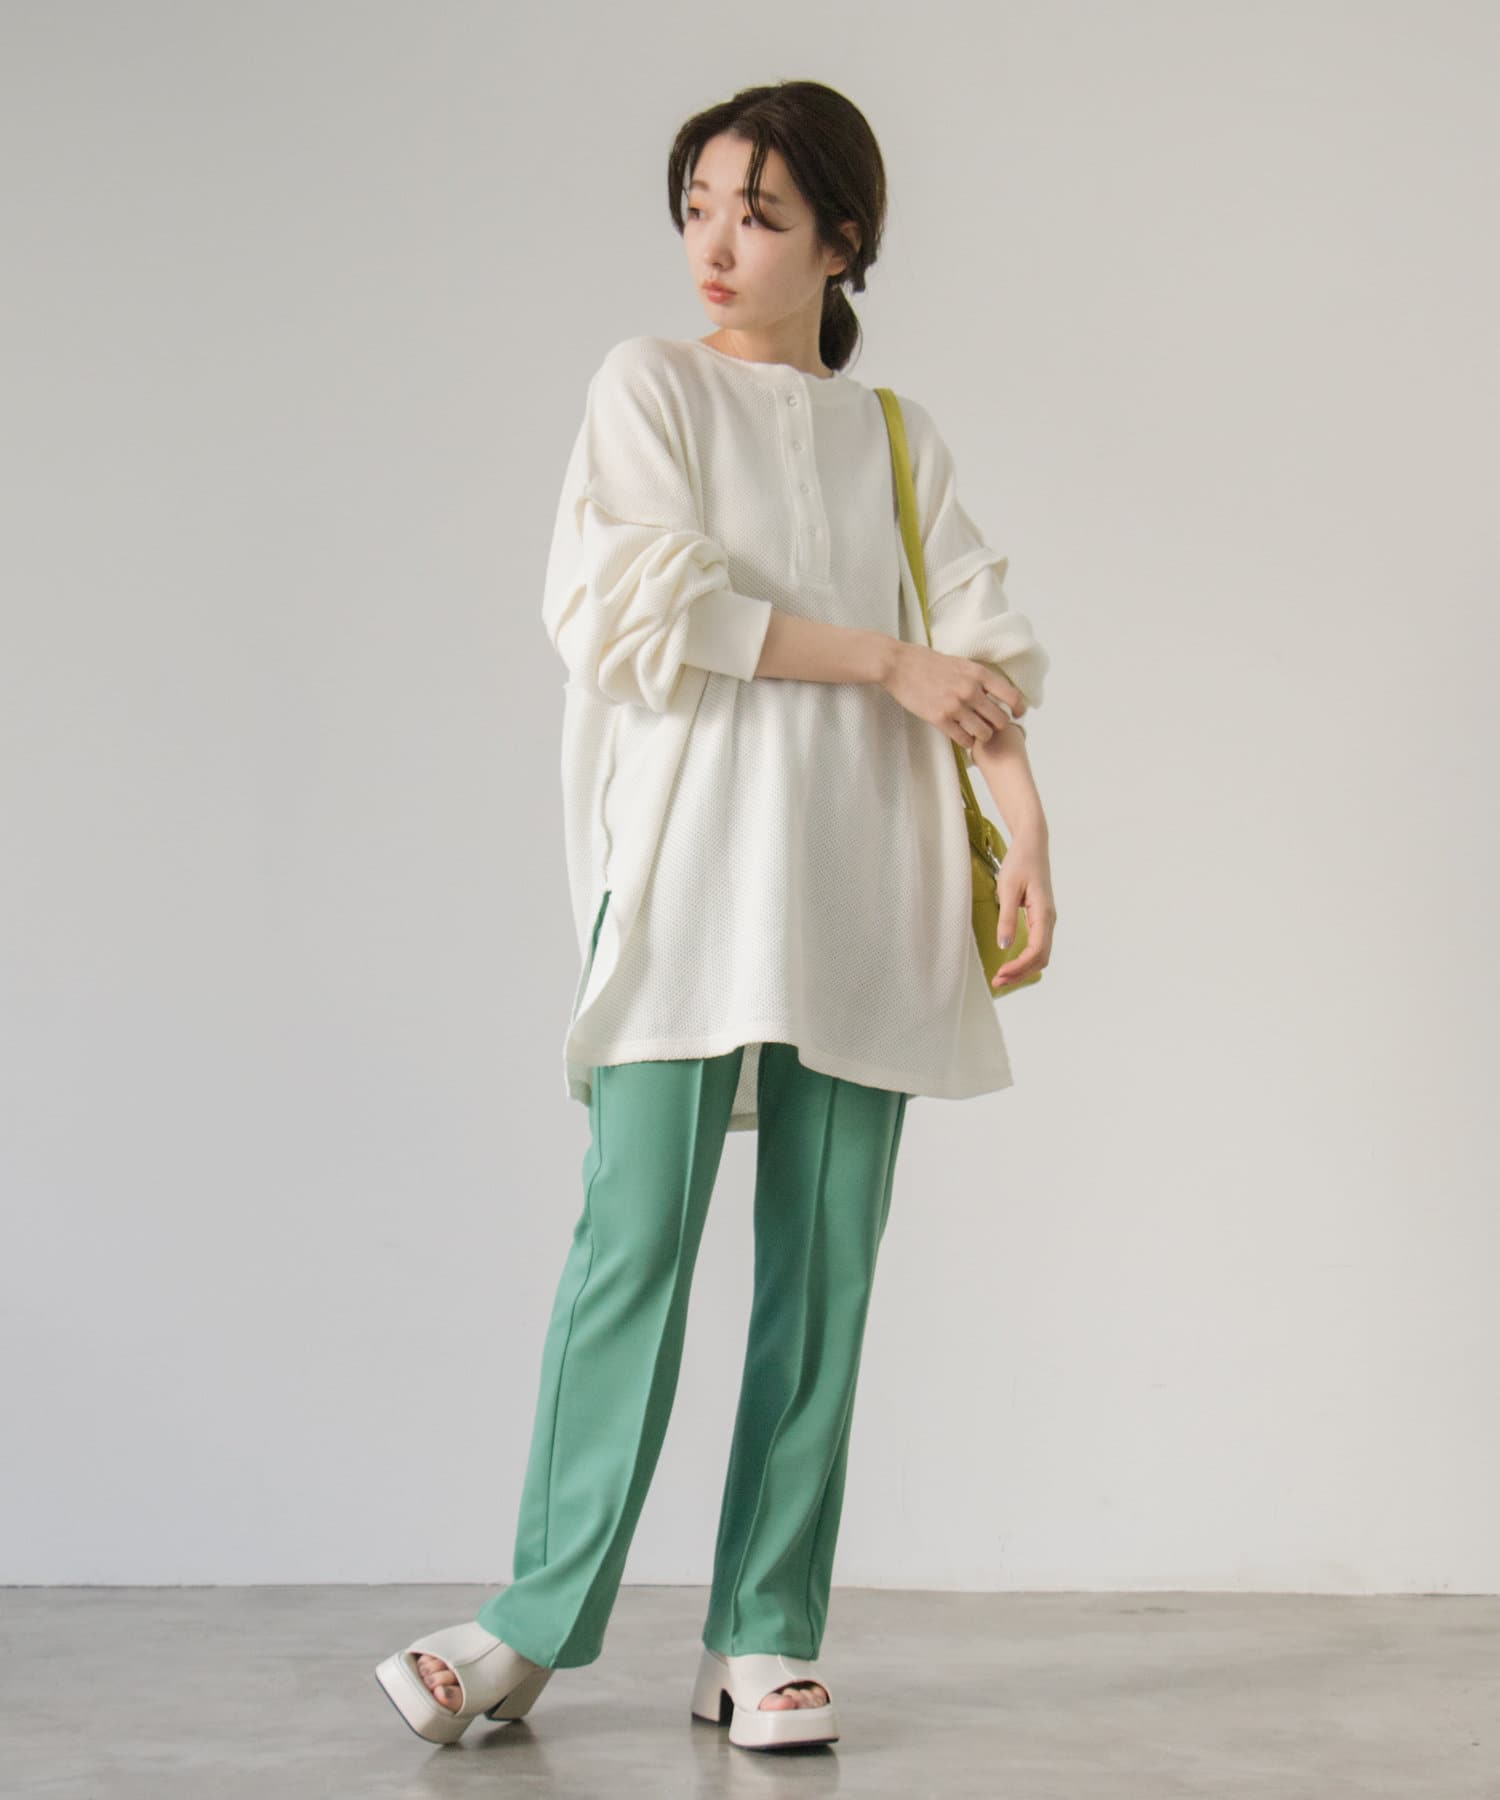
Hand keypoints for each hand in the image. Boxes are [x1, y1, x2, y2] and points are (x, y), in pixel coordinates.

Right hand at [881, 641, 1026, 753]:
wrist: (899, 665)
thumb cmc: (927, 662)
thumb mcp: (960, 663)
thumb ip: (977, 678)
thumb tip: (993, 694)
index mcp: (978, 674)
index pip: (1011, 696)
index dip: (1019, 709)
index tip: (1017, 715)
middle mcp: (970, 690)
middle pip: (1000, 720)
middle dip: (997, 726)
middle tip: (990, 725)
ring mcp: (955, 705)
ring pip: (984, 733)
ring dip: (982, 736)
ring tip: (975, 733)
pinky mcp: (939, 718)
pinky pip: (963, 739)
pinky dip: (966, 742)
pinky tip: (962, 736)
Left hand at [990, 835, 1055, 990]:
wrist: (1032, 846)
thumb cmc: (1020, 864)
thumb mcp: (1008, 889)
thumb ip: (1007, 918)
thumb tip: (1004, 945)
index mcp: (1044, 913)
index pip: (1036, 950)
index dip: (1019, 966)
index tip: (1000, 974)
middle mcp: (1049, 920)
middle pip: (1041, 958)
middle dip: (1021, 973)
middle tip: (997, 982)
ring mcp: (1047, 920)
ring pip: (1041, 954)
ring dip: (1023, 968)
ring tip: (1002, 977)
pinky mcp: (1041, 919)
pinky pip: (1038, 946)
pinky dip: (1026, 959)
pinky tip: (1011, 963)